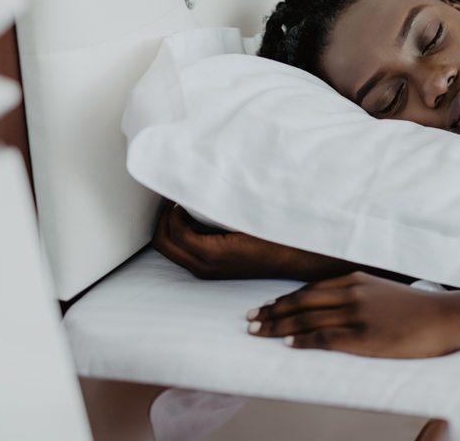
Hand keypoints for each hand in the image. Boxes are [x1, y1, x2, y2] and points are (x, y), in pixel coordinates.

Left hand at [152, 200, 308, 279]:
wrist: (296, 258)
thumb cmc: (276, 235)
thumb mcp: (246, 216)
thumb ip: (218, 207)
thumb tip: (195, 189)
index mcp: (212, 253)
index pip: (175, 229)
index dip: (173, 208)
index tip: (182, 191)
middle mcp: (205, 267)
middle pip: (164, 244)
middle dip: (163, 218)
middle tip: (173, 198)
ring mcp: (207, 271)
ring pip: (172, 250)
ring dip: (171, 226)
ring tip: (184, 205)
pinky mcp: (213, 270)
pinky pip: (185, 252)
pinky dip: (182, 234)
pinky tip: (197, 218)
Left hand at [245, 271, 459, 358]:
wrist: (447, 317)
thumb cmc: (419, 310)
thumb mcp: (385, 293)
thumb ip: (360, 295)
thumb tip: (337, 306)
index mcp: (357, 281)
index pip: (309, 291)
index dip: (283, 300)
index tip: (263, 307)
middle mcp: (353, 293)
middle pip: (301, 302)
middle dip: (271, 312)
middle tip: (248, 320)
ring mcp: (358, 314)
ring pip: (307, 320)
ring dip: (277, 326)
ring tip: (256, 332)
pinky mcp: (365, 337)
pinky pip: (325, 338)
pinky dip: (302, 341)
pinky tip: (286, 345)